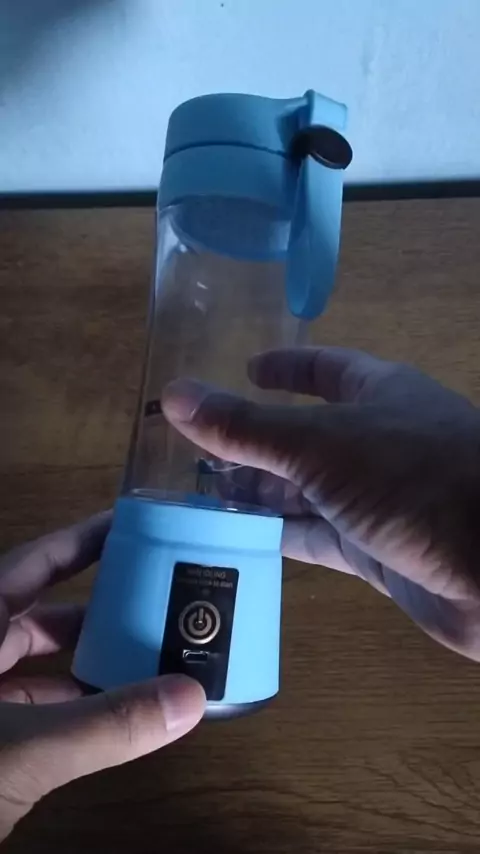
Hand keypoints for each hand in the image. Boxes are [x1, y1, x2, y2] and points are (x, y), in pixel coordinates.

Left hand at [0, 514, 204, 839]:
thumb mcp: (22, 750)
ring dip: (87, 663)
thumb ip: (106, 725)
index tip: (132, 524)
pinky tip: (112, 714)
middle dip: (97, 605)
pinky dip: (71, 707)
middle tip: (157, 596)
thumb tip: (191, 698)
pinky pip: (32, 707)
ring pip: (36, 665)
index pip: (32, 562)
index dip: (81, 539)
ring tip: (148, 657)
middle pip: (40, 613)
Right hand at [163, 347, 479, 661]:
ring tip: (199, 495)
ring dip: (259, 492)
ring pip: (306, 489)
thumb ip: (247, 426)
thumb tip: (173, 395)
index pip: (325, 369)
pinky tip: (235, 538)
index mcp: (378, 395)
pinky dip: (278, 535)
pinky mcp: (375, 550)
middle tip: (195, 451)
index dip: (285, 367)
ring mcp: (377, 499)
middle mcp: (377, 442)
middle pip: (305, 435)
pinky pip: (315, 536)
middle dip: (254, 442)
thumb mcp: (321, 445)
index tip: (244, 369)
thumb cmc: (412, 480)